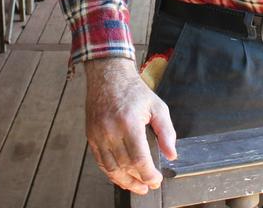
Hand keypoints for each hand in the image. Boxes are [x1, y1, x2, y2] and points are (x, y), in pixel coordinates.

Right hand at [84, 57, 178, 193]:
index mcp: (129, 123)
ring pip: (111, 168)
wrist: (108, 76)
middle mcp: (111, 130)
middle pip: (125, 166)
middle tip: (149, 186)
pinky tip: (120, 177)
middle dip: (139, 181)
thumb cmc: (133, 90)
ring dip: (124, 181)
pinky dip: (110, 172)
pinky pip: (100, 161)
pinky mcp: (91, 135)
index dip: (149, 175)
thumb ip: (166, 131)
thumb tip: (171, 154)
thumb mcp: (157, 106)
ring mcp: (98, 134)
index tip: (157, 180)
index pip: (139, 159)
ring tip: (136, 187)